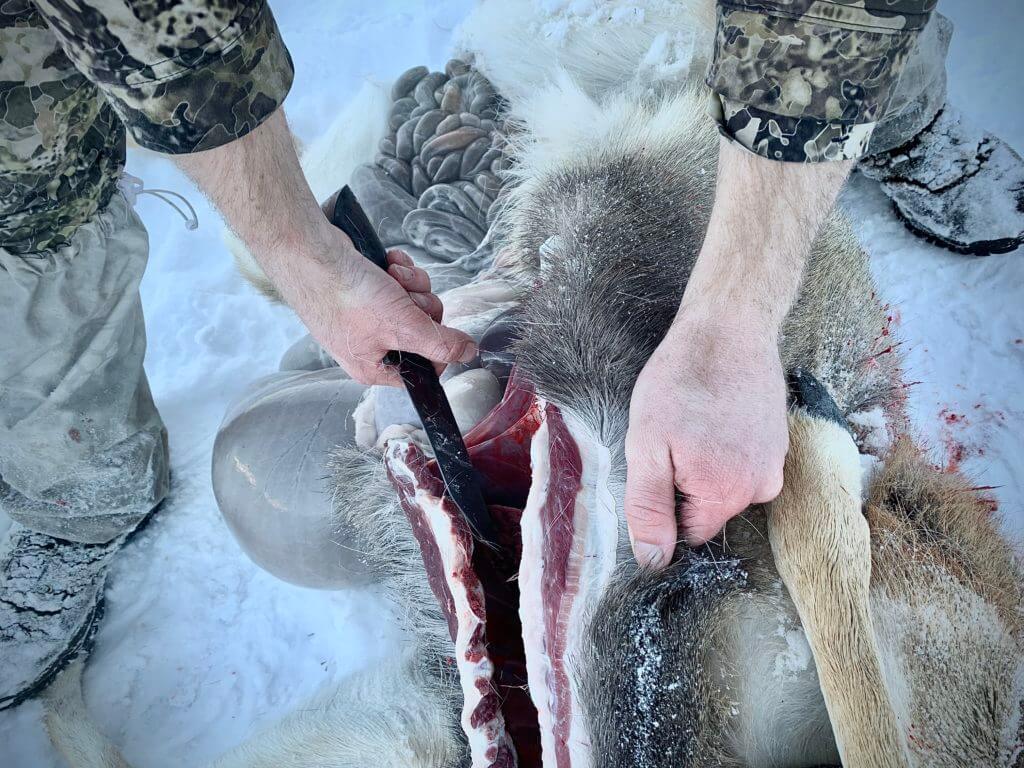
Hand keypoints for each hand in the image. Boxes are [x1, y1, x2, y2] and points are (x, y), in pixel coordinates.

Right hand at [280, 230, 475, 385]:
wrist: (311, 252)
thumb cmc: (346, 296)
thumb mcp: (401, 326)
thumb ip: (439, 343)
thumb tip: (468, 353)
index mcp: (374, 368)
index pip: (425, 369)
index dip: (438, 345)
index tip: (433, 327)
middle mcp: (371, 345)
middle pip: (425, 330)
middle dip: (421, 306)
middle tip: (404, 298)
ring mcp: (369, 316)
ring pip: (416, 302)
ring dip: (411, 284)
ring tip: (391, 277)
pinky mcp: (369, 291)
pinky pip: (401, 283)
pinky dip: (399, 271)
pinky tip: (387, 264)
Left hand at [623, 312, 787, 566]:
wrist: (728, 328)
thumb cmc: (681, 381)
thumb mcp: (647, 446)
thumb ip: (649, 508)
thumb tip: (653, 562)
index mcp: (725, 493)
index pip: (689, 535)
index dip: (665, 506)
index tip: (659, 467)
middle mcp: (760, 487)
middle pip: (708, 510)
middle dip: (684, 483)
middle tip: (673, 438)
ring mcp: (775, 463)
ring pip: (725, 485)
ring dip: (705, 462)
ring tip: (695, 420)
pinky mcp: (778, 442)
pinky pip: (742, 462)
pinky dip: (725, 445)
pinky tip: (714, 413)